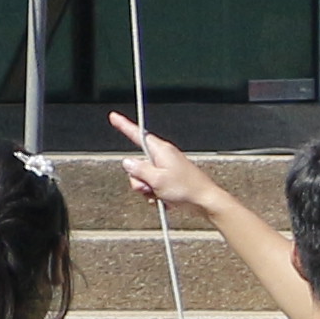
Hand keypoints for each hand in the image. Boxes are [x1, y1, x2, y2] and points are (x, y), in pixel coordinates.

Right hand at [107, 113, 229, 216]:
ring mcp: (166, 169)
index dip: (124, 125)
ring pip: (143, 177)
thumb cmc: (187, 189)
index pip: (137, 134)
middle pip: (137, 164)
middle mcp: (163, 157)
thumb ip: (138, 170)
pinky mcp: (169, 179)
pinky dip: (155, 194)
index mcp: (161, 150)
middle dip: (138, 179)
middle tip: (149, 186)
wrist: (205, 201)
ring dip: (147, 189)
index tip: (114, 117)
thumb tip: (127, 162)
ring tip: (160, 193)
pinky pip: (152, 186)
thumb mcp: (156, 179)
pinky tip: (164, 198)